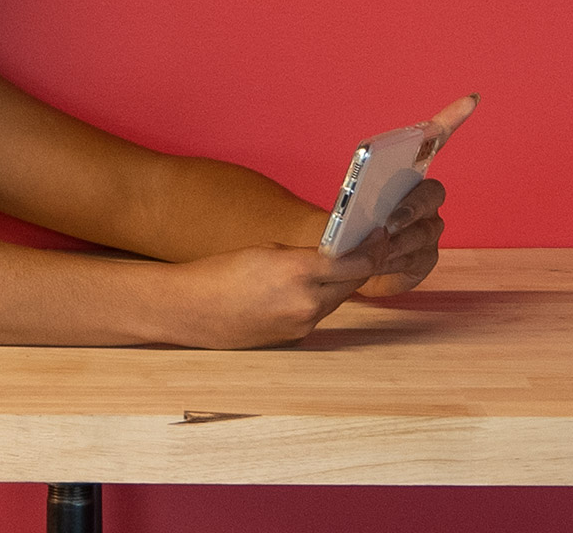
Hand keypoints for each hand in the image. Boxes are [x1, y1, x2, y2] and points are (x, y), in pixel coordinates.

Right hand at [176, 236, 388, 347]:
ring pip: (337, 299)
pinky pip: (317, 314)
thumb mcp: (266, 250)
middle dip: (361, 264)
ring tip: (336, 265)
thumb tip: (332, 254)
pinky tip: (306, 289)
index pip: (355, 262)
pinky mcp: (295, 338)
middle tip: (367, 246)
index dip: (373, 247)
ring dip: (340, 282)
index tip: (380, 235)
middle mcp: (307, 302)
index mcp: (298, 272)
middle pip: (352, 282)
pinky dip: (319, 299)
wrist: (191, 310)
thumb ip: (304, 254)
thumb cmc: (221, 273)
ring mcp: (302, 325)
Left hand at [355, 94, 478, 297]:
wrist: (343, 264)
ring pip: (424, 231)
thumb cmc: (348, 226)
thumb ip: (360, 200)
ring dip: (398, 242)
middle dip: (412, 207)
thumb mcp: (346, 206)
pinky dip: (396, 263)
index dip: (452, 120)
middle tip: (389, 222)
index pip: (433, 144)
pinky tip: (378, 265)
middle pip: (431, 194)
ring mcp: (428, 229)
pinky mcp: (424, 259)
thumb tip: (376, 214)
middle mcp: (424, 200)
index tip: (470, 99)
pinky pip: (418, 258)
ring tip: (374, 250)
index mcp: (405, 176)